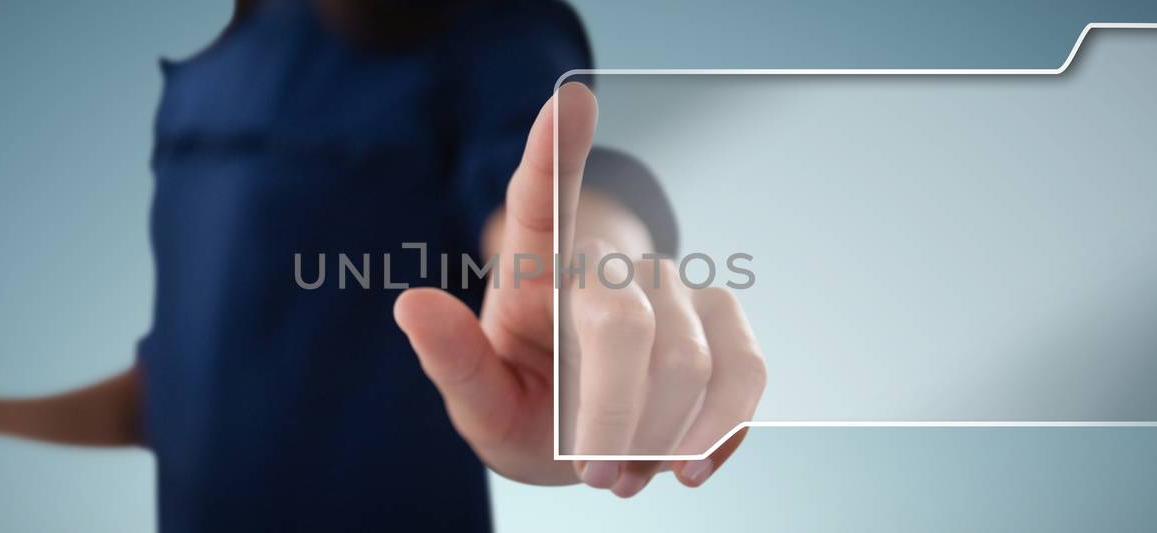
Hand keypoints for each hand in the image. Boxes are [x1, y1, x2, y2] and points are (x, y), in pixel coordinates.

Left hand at [393, 82, 766, 496]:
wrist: (590, 436)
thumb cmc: (526, 407)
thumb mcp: (479, 403)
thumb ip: (453, 363)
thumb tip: (411, 306)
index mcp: (534, 266)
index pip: (541, 196)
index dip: (556, 148)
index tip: (569, 101)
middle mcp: (608, 265)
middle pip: (624, 327)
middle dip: (611, 417)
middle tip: (591, 472)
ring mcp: (673, 288)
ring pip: (690, 361)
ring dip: (658, 439)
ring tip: (620, 472)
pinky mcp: (725, 325)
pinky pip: (745, 374)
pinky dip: (719, 433)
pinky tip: (686, 465)